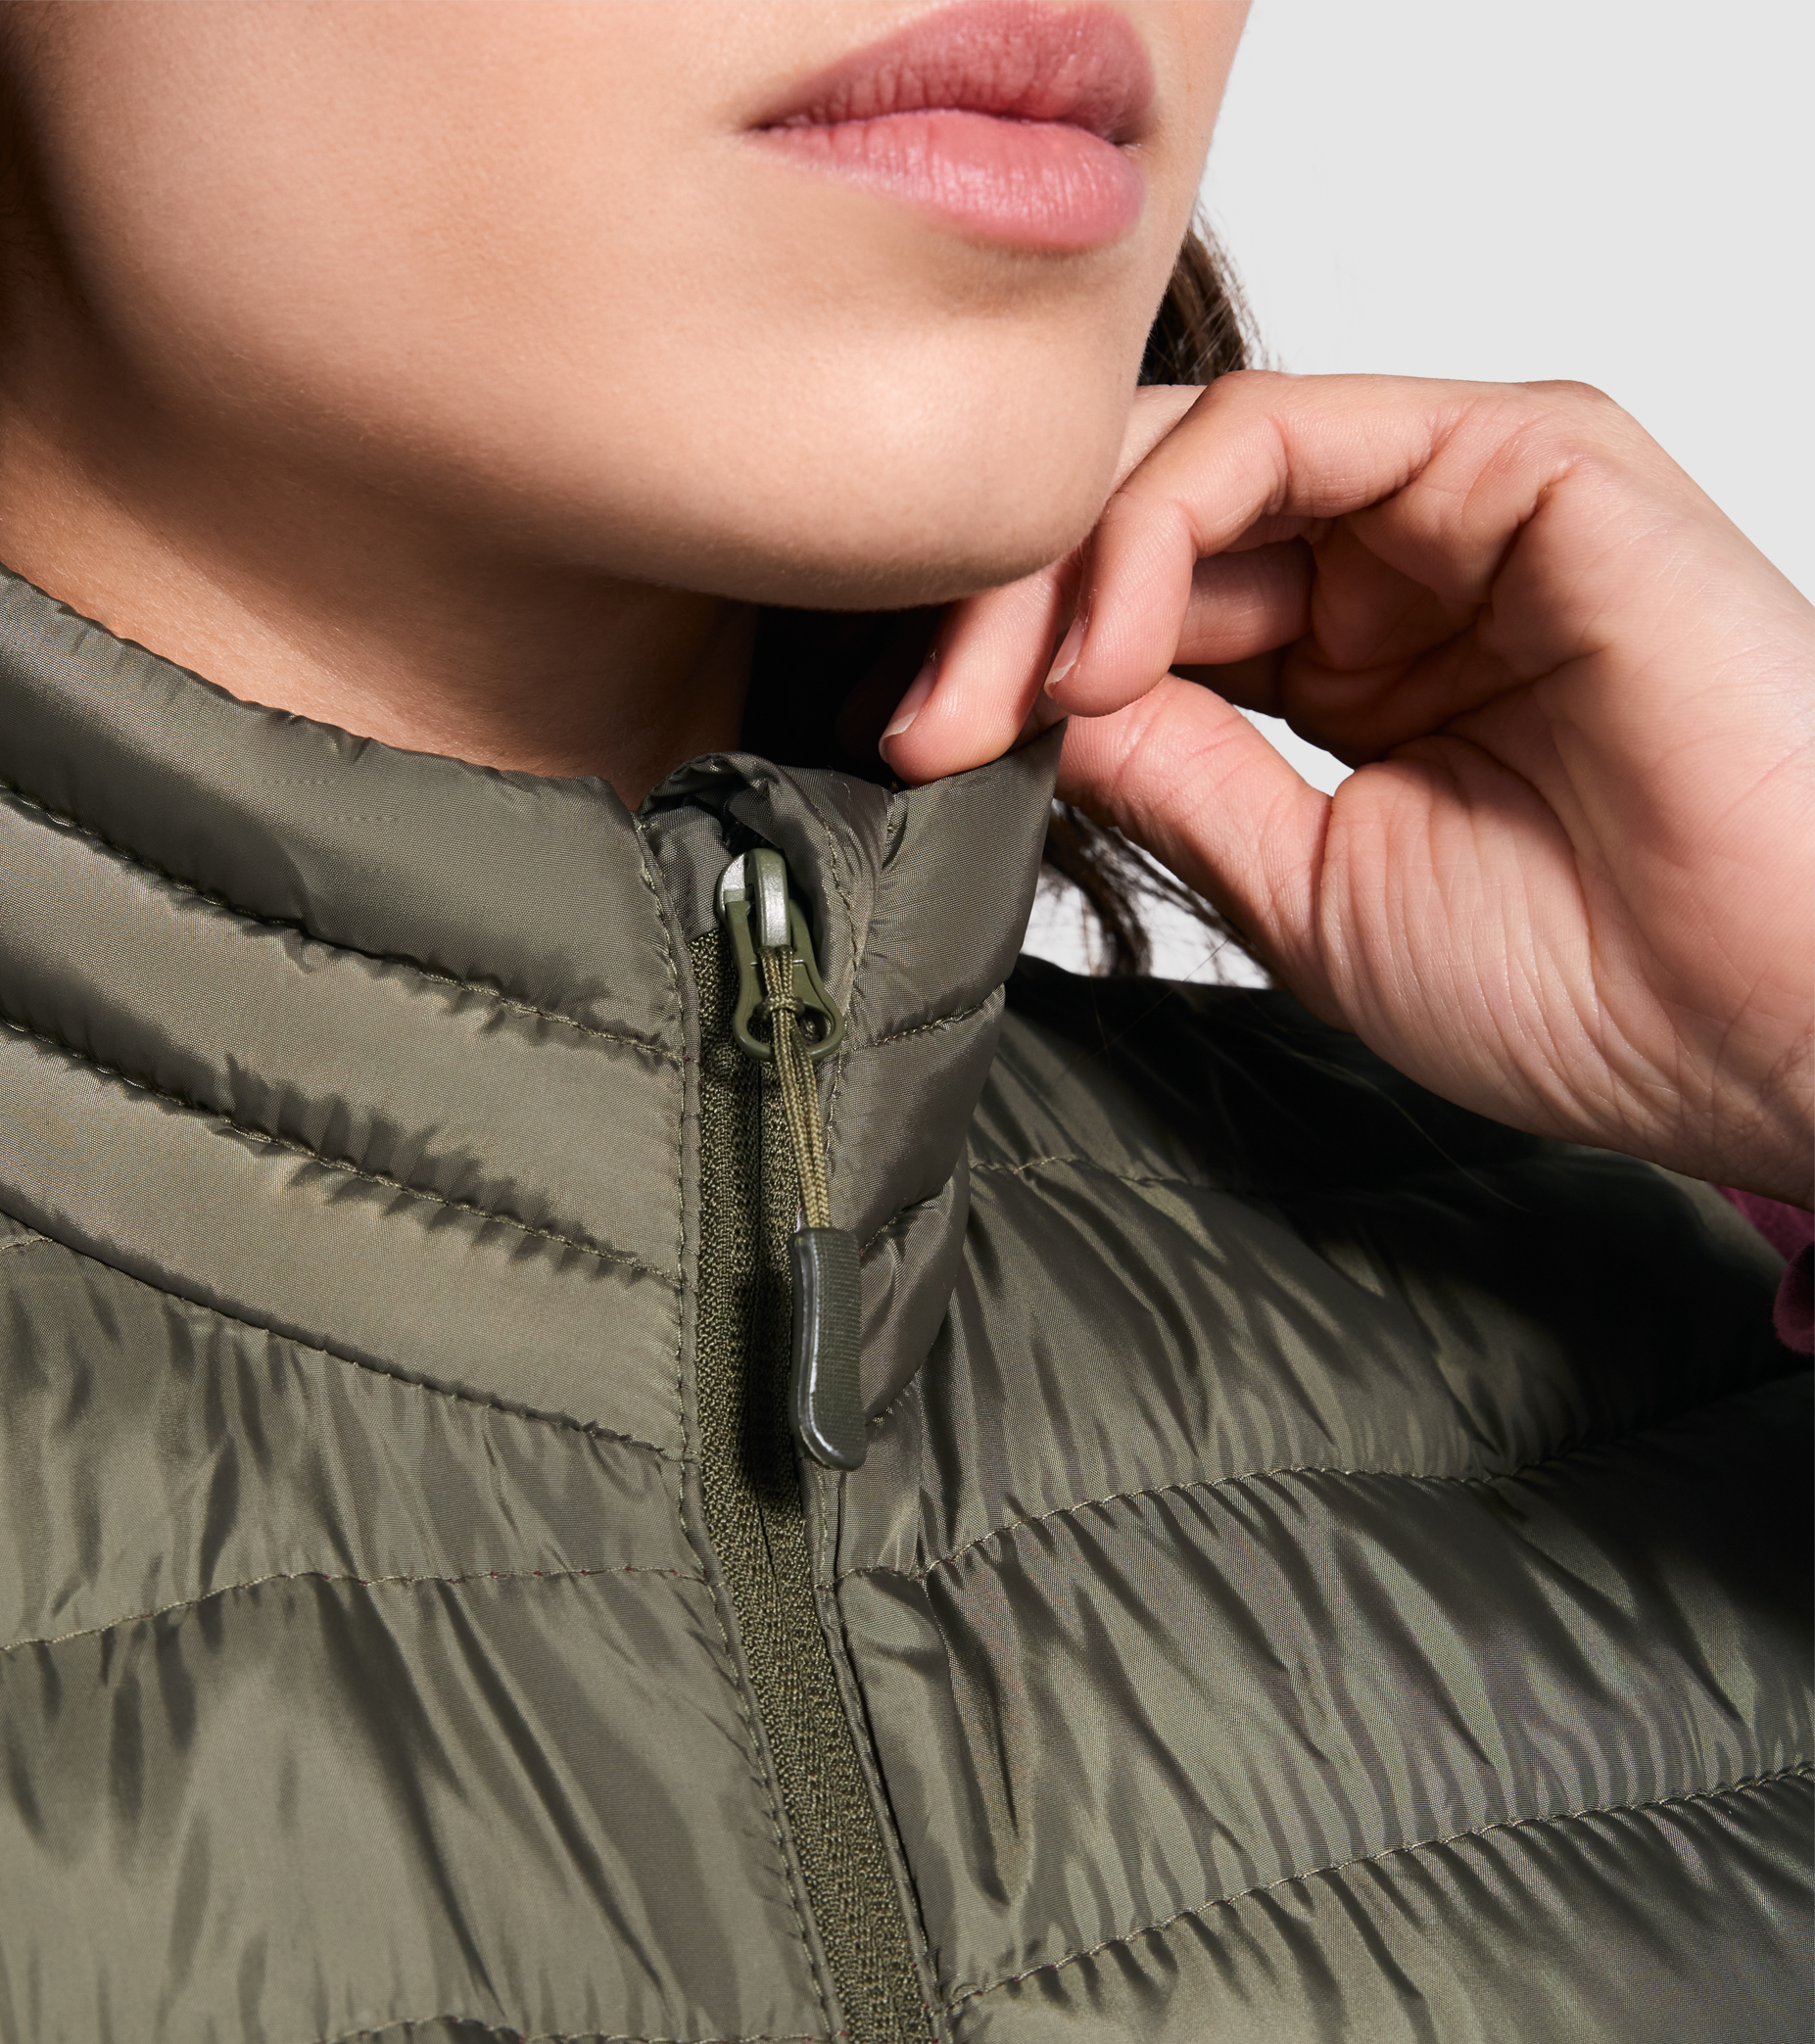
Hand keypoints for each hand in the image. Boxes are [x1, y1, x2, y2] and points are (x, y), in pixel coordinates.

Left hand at [880, 374, 1814, 1201]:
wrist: (1759, 1018)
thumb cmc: (1580, 985)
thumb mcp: (1302, 889)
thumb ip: (1172, 775)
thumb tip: (1017, 710)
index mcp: (1350, 678)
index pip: (1139, 615)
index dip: (1007, 670)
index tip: (906, 755)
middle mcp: (1396, 577)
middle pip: (1142, 522)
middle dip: (1001, 611)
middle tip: (915, 717)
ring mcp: (1457, 508)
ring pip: (1190, 457)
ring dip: (1059, 564)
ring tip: (997, 695)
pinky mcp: (1520, 454)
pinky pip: (1287, 432)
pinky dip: (1164, 515)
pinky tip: (1106, 644)